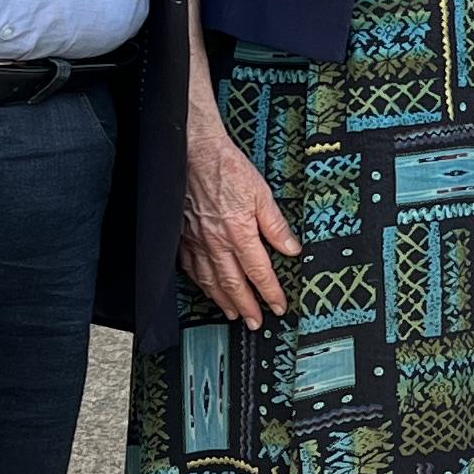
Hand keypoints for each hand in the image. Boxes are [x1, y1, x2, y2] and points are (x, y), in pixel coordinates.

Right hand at [184, 93, 300, 325]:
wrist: (193, 152)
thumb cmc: (226, 167)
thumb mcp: (261, 193)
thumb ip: (276, 225)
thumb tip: (292, 249)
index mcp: (239, 232)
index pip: (259, 271)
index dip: (270, 292)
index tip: (279, 306)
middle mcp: (216, 242)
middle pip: (233, 283)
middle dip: (246, 306)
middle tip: (255, 322)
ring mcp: (196, 241)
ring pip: (210, 280)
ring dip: (222, 300)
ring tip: (232, 313)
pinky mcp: (182, 235)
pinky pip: (190, 267)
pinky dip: (199, 282)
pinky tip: (205, 288)